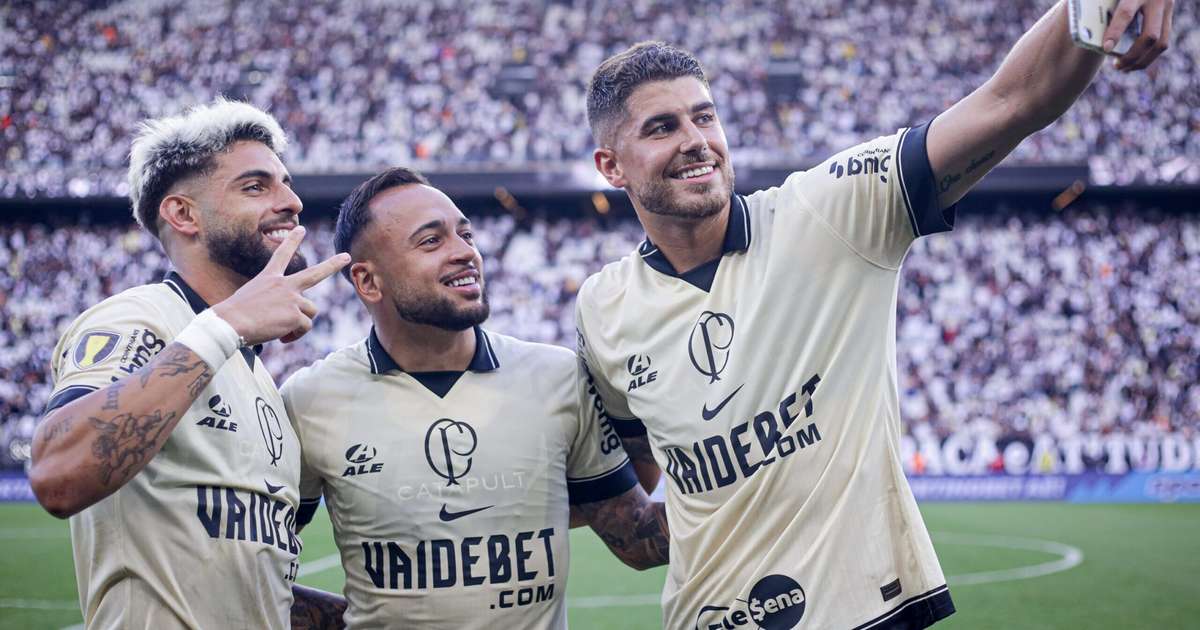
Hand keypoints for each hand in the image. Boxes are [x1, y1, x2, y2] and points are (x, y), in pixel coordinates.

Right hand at [212, 226, 349, 345]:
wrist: (230, 323)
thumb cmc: (233, 316)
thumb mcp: (250, 300)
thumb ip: (271, 303)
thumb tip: (285, 318)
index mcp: (269, 278)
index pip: (282, 255)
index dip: (292, 241)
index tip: (300, 229)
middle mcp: (284, 285)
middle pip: (315, 274)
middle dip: (332, 265)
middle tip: (346, 257)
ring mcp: (292, 299)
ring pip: (310, 311)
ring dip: (300, 323)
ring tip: (282, 330)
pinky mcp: (296, 315)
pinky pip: (305, 327)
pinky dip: (296, 335)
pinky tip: (281, 337)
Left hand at [1104, 0, 1172, 71]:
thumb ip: (1101, 3)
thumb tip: (1084, 24)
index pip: (1126, 13)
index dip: (1115, 32)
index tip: (1105, 48)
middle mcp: (1157, 0)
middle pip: (1149, 36)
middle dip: (1132, 55)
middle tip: (1115, 66)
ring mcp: (1167, 9)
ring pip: (1161, 43)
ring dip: (1142, 61)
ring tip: (1123, 68)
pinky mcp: (1169, 17)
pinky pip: (1163, 42)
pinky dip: (1148, 56)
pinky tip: (1133, 62)